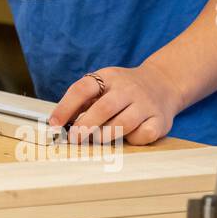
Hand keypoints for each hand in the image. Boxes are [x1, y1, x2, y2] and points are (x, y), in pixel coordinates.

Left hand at [48, 63, 182, 145]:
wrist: (163, 83)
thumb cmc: (123, 90)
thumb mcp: (102, 86)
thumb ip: (81, 102)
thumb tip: (57, 123)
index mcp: (108, 77)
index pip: (82, 89)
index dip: (65, 107)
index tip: (54, 124)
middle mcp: (128, 89)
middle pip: (103, 108)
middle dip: (85, 126)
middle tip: (74, 138)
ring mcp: (145, 104)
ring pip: (123, 123)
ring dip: (105, 135)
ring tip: (97, 140)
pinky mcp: (160, 120)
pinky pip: (143, 134)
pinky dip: (132, 140)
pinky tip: (127, 137)